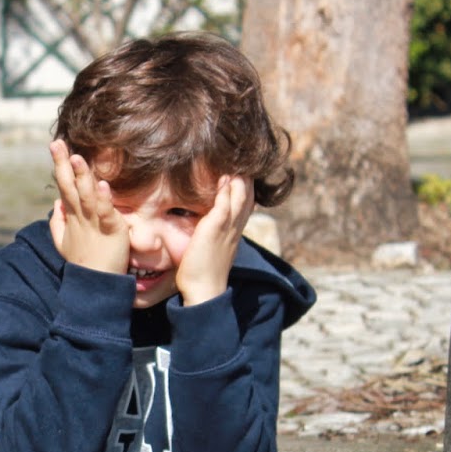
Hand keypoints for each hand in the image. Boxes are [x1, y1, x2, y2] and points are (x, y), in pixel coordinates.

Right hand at [46, 140, 128, 274]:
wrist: (95, 285)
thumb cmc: (83, 263)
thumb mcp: (64, 243)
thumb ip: (58, 222)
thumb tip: (56, 204)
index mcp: (72, 216)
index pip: (64, 185)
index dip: (60, 165)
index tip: (56, 144)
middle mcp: (80, 216)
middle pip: (70, 186)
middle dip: (63, 165)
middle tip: (57, 144)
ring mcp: (94, 223)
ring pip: (86, 196)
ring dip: (82, 177)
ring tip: (78, 158)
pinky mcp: (112, 230)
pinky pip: (106, 213)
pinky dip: (104, 199)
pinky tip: (102, 185)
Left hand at [174, 174, 253, 305]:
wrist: (203, 291)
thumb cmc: (202, 274)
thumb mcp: (211, 250)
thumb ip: (211, 235)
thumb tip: (206, 228)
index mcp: (234, 233)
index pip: (246, 205)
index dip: (246, 188)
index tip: (242, 173)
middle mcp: (235, 229)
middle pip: (248, 197)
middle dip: (246, 178)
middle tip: (243, 160)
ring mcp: (227, 228)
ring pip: (241, 197)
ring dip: (239, 178)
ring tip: (237, 161)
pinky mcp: (215, 228)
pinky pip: (225, 203)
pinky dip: (226, 189)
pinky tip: (225, 176)